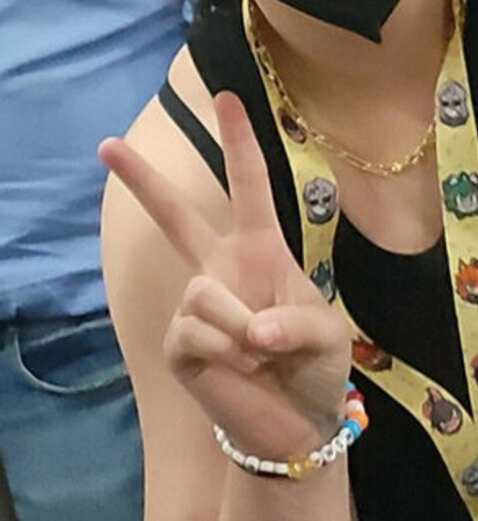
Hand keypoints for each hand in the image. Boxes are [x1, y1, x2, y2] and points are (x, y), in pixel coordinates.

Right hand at [100, 91, 350, 461]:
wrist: (297, 422)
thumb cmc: (315, 368)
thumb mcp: (328, 335)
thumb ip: (299, 323)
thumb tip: (252, 331)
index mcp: (261, 252)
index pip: (250, 188)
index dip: (240, 143)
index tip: (226, 98)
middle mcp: (221, 270)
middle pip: (176, 217)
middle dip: (142, 182)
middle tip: (106, 145)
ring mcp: (195, 306)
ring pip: (206, 293)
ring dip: (243, 328)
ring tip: (261, 355)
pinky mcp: (179, 343)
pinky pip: (196, 330)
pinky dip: (229, 352)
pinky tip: (240, 369)